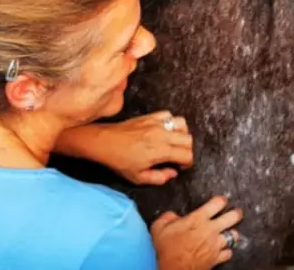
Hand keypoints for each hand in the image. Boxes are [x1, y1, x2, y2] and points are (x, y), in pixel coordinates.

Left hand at [55, 110, 193, 185]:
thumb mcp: (138, 178)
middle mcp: (162, 135)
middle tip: (178, 156)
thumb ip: (159, 178)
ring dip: (182, 134)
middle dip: (187, 149)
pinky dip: (171, 122)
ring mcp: (157, 123)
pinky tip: (164, 130)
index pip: (187, 154)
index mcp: (161, 151)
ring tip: (174, 142)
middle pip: (188, 139)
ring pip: (182, 124)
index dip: (187, 163)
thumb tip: (173, 173)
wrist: (105, 142)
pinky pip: (168, 115)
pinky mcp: (150, 116)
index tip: (180, 166)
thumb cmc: (119, 161)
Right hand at [151, 196, 242, 269]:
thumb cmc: (168, 250)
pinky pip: (229, 252)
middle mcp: (211, 230)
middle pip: (233, 217)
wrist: (174, 269)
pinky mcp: (217, 258)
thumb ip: (167, 217)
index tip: (221, 201)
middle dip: (236, 213)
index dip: (221, 200)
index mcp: (198, 219)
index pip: (218, 203)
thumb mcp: (159, 228)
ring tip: (230, 231)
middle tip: (235, 212)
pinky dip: (227, 251)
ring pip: (234, 235)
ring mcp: (216, 244)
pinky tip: (223, 249)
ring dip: (232, 233)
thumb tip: (172, 216)